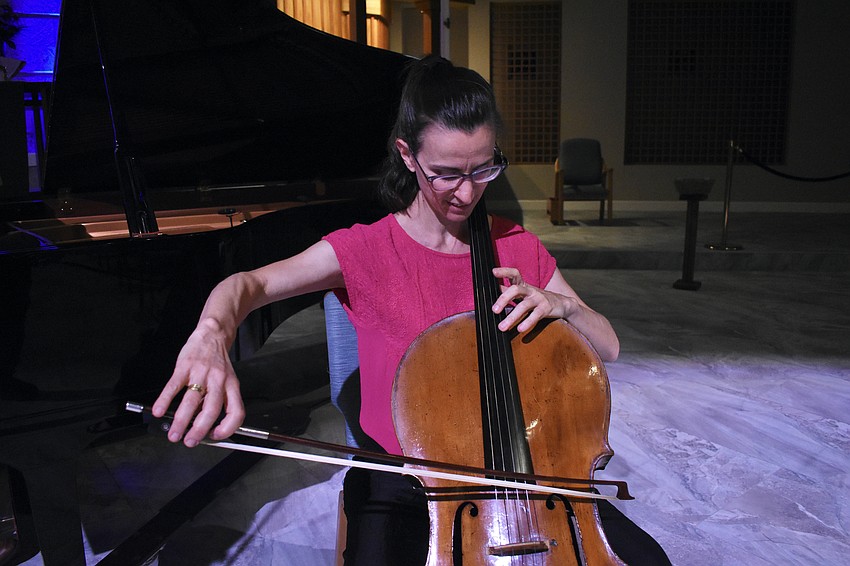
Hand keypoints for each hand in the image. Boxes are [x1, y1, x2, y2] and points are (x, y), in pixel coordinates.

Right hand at [151, 319, 244, 446]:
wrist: (213, 335)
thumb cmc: (219, 363)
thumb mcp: (227, 381)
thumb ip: (220, 401)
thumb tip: (205, 426)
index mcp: (232, 386)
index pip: (236, 412)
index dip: (227, 428)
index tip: (215, 436)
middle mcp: (219, 381)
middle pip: (212, 410)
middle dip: (199, 430)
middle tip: (190, 441)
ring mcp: (201, 373)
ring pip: (191, 401)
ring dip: (181, 421)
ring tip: (174, 434)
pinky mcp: (185, 366)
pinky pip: (174, 386)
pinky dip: (165, 400)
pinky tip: (159, 411)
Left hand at [491, 267, 578, 332]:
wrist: (562, 303)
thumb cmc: (538, 299)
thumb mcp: (524, 293)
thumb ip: (509, 291)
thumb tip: (494, 288)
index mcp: (524, 285)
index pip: (514, 274)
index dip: (504, 272)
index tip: (493, 272)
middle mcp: (530, 290)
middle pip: (516, 290)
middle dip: (504, 299)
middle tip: (494, 310)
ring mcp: (539, 299)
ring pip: (524, 306)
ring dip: (512, 317)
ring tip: (502, 327)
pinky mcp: (546, 309)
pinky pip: (536, 315)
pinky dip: (527, 322)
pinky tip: (520, 329)